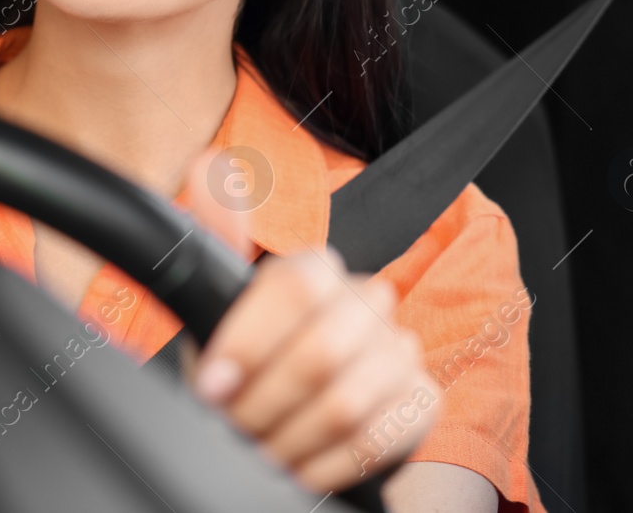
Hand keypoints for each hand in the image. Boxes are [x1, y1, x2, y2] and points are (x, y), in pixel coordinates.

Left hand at [182, 159, 438, 492]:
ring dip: (289, 438)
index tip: (214, 383)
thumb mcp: (219, 312)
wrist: (287, 426)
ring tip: (262, 449)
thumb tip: (210, 166)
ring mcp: (400, 352)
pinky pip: (375, 441)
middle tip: (236, 425)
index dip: (248, 343)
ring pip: (346, 402)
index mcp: (317, 274)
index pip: (297, 286)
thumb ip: (218, 240)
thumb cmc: (248, 367)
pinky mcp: (422, 402)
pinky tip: (298, 466)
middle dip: (265, 402)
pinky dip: (323, 464)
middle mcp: (366, 303)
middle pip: (321, 351)